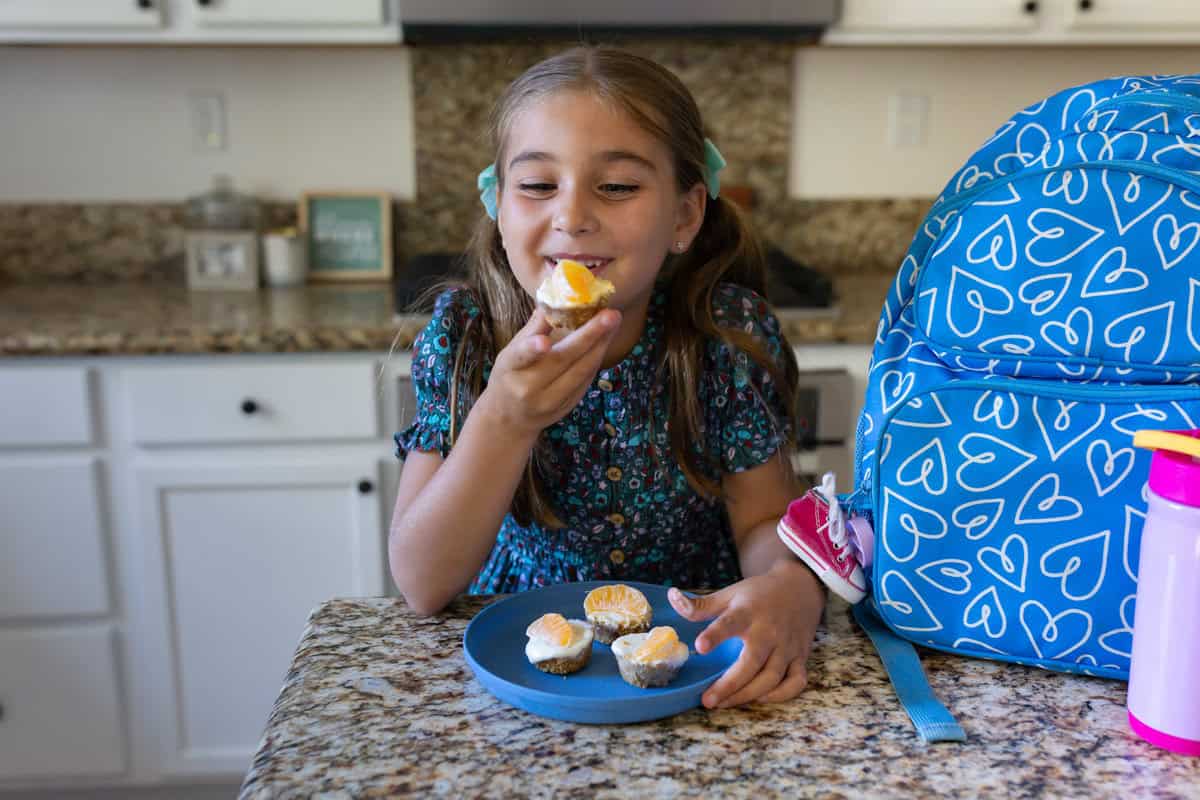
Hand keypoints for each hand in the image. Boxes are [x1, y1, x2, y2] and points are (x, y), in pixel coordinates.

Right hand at [477, 307, 621, 439]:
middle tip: (609, 314)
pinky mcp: (567, 407)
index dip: (532, 349)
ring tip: (613, 321)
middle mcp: (528, 388)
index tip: (544, 342)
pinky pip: (586, 379)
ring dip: (600, 345)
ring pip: (580, 371)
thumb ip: (533, 328)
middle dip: (589, 336)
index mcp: (510, 368)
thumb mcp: (511, 352)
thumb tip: (553, 295)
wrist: (511, 418)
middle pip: (562, 361)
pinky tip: (606, 339)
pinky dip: (596, 358)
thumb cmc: (511, 376)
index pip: (520, 357)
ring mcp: (550, 401)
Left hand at [668, 559, 823, 707]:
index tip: (700, 646)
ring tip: (724, 704)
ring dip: (748, 694)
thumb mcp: (730, 594)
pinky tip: (760, 699)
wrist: (800, 588)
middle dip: (730, 684)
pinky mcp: (800, 657)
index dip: (715, 635)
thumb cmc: (759, 594)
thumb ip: (701, 604)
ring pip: (772, 677)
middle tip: (708, 700)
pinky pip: (796, 682)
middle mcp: (769, 631)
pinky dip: (781, 695)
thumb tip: (672, 598)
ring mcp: (787, 647)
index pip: (731, 623)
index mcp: (749, 612)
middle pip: (752, 661)